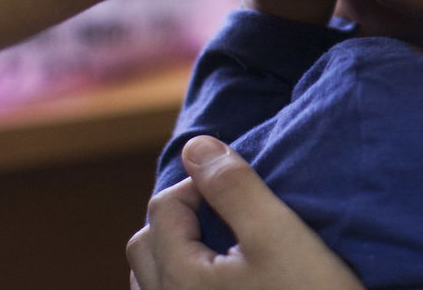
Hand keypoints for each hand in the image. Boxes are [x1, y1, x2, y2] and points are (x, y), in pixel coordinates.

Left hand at [128, 136, 362, 289]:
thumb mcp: (277, 234)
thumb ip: (233, 187)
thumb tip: (195, 146)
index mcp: (181, 280)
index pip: (164, 207)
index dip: (201, 183)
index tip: (245, 188)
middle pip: (145, 243)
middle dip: (180, 214)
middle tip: (230, 212)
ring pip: (151, 277)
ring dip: (176, 248)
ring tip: (222, 243)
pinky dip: (183, 278)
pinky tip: (221, 277)